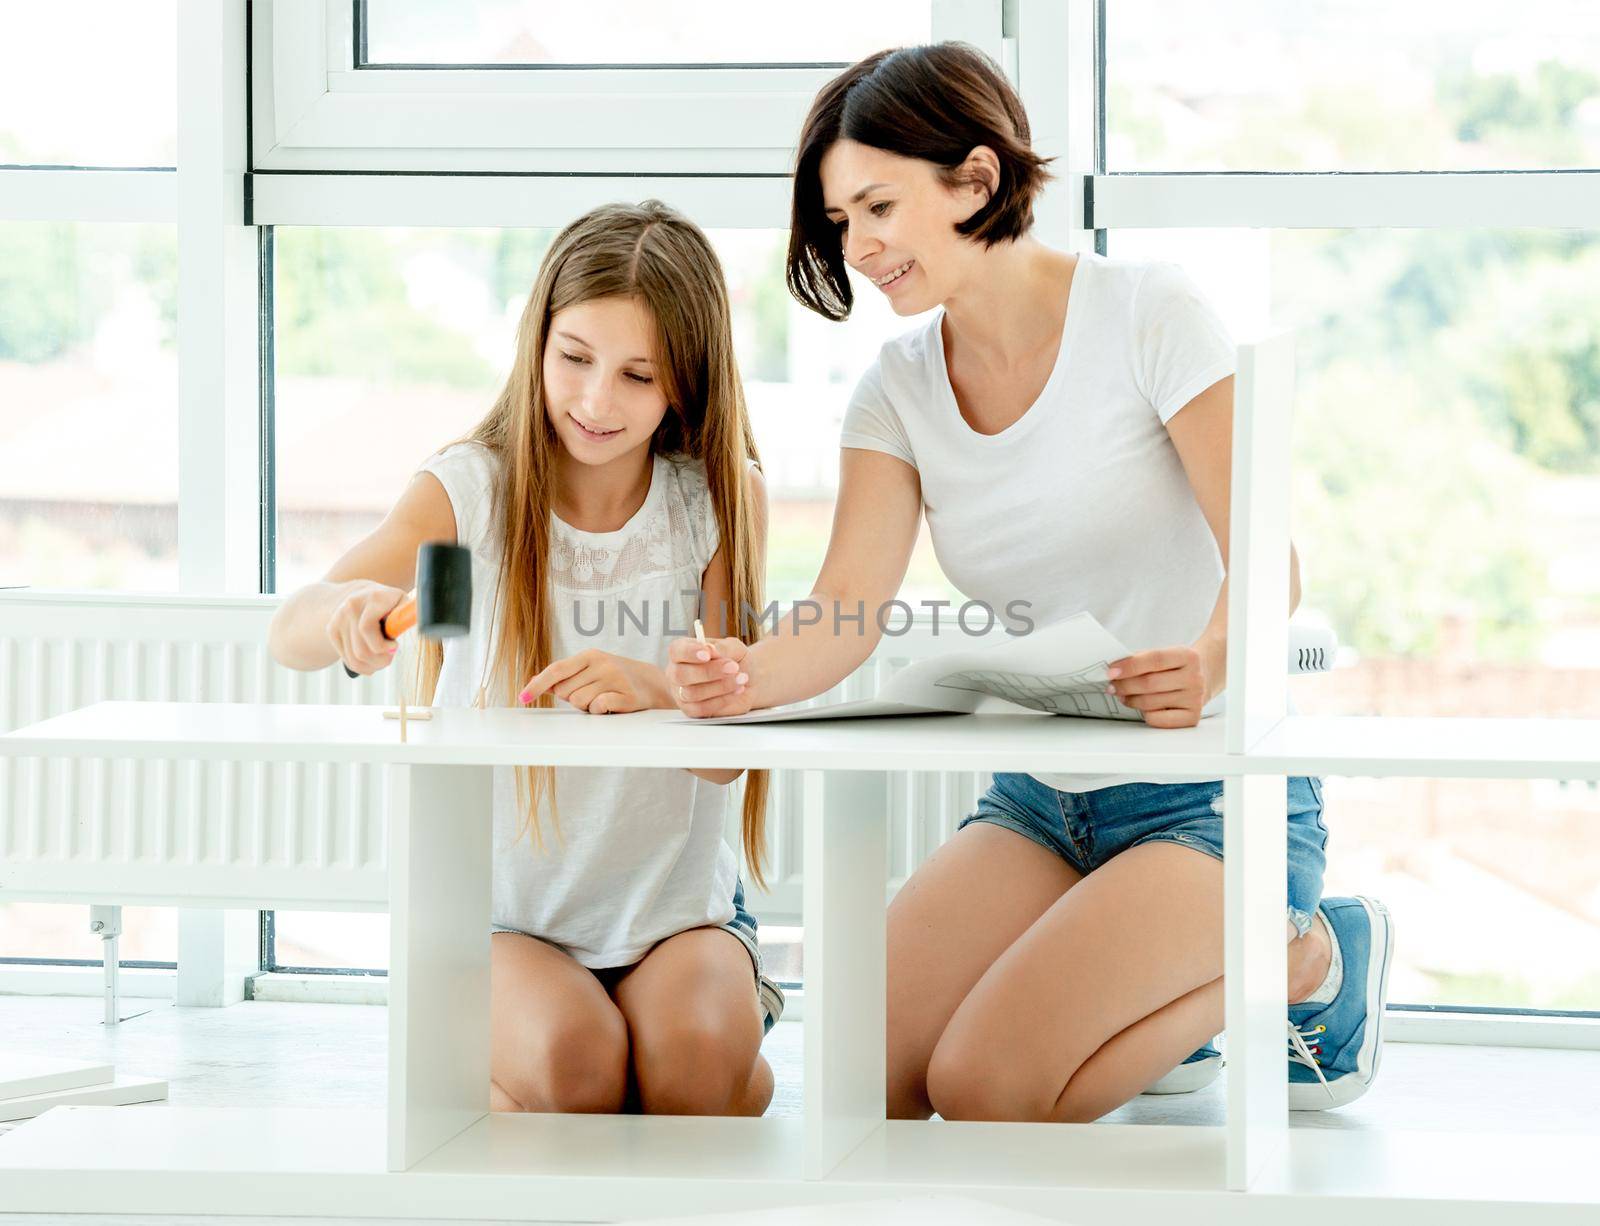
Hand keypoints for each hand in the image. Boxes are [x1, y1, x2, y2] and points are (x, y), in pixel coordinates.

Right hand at [326, 581, 406, 675]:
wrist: (363, 593)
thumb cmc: (389, 603)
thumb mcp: (402, 603)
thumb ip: (408, 616)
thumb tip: (423, 625)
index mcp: (372, 598)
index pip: (366, 629)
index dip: (382, 645)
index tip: (395, 645)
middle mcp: (350, 606)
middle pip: (361, 650)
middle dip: (380, 660)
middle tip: (390, 657)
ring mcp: (338, 619)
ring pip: (354, 658)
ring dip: (372, 666)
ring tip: (383, 659)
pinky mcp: (331, 630)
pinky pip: (347, 659)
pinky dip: (361, 666)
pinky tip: (371, 659)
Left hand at [519, 649, 662, 714]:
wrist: (651, 683)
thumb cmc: (614, 677)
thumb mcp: (589, 669)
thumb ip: (562, 675)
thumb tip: (532, 682)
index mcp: (590, 655)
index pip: (556, 670)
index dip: (537, 685)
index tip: (522, 698)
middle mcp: (602, 664)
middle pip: (566, 692)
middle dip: (573, 698)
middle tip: (591, 694)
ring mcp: (615, 678)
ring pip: (580, 703)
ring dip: (587, 707)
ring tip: (602, 698)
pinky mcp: (626, 696)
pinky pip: (598, 708)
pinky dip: (599, 710)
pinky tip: (610, 705)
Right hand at [665, 636, 750, 717]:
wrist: (750, 681)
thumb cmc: (737, 661)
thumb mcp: (735, 648)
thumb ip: (723, 647)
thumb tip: (710, 649)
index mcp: (683, 651)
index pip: (676, 650)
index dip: (689, 652)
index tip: (707, 654)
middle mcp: (677, 671)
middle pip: (680, 674)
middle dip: (709, 671)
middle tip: (732, 667)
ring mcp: (681, 692)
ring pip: (692, 693)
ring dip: (720, 686)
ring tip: (740, 679)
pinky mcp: (691, 709)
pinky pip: (701, 708)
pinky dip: (722, 700)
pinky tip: (736, 691)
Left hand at [1106, 638, 1223, 728]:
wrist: (1204, 676)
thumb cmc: (1176, 666)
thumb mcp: (1165, 655)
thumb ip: (1142, 660)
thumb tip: (1114, 671)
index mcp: (1188, 656)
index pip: (1155, 659)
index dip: (1130, 665)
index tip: (1111, 671)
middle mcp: (1195, 678)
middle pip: (1149, 683)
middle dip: (1124, 685)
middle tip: (1112, 685)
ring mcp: (1195, 699)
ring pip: (1150, 703)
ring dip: (1130, 699)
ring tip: (1122, 695)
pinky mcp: (1192, 717)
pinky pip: (1157, 719)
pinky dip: (1144, 713)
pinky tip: (1142, 706)